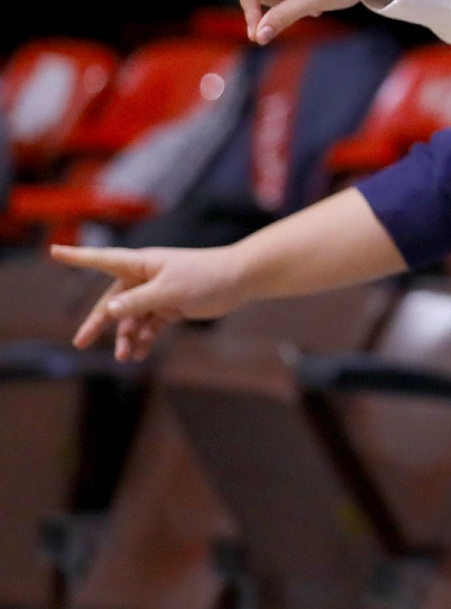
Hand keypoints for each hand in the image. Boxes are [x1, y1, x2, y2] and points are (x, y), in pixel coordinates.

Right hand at [52, 244, 251, 361]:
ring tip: (126, 356)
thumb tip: (109, 310)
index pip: (101, 259)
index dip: (77, 257)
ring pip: (132, 317)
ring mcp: (158, 291)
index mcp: (140, 264)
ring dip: (127, 336)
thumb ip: (138, 302)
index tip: (53, 251)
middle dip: (98, 323)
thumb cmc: (204, 277)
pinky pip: (150, 324)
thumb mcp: (167, 291)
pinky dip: (144, 337)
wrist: (240, 280)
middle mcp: (145, 276)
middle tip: (80, 343)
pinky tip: (139, 352)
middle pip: (114, 301)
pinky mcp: (172, 305)